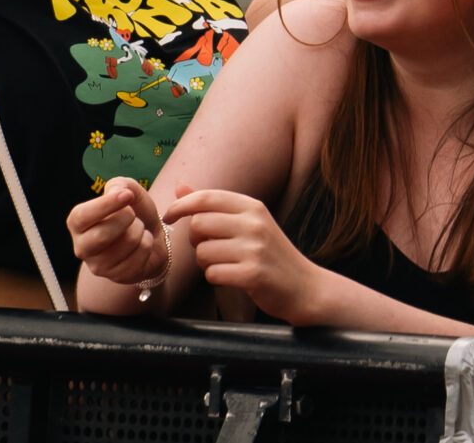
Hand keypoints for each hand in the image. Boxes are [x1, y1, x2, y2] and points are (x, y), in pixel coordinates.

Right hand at [67, 177, 168, 287]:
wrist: (153, 236)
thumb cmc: (134, 212)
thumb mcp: (128, 191)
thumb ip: (119, 185)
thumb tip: (114, 192)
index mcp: (78, 224)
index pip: (82, 216)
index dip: (105, 205)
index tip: (126, 195)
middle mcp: (82, 247)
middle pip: (102, 235)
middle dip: (127, 218)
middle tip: (132, 214)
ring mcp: (99, 266)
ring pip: (127, 243)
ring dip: (140, 230)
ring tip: (137, 229)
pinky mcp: (118, 276)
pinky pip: (140, 255)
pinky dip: (148, 244)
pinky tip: (142, 244)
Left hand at [164, 186, 332, 324]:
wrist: (304, 286)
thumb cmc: (270, 254)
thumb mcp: (248, 223)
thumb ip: (214, 206)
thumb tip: (181, 186)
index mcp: (253, 207)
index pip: (206, 197)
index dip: (181, 206)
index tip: (169, 217)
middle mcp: (255, 223)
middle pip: (199, 224)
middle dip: (196, 240)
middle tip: (212, 248)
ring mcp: (255, 249)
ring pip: (203, 252)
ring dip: (206, 263)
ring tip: (226, 265)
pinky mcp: (253, 274)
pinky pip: (213, 274)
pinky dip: (216, 278)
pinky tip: (233, 278)